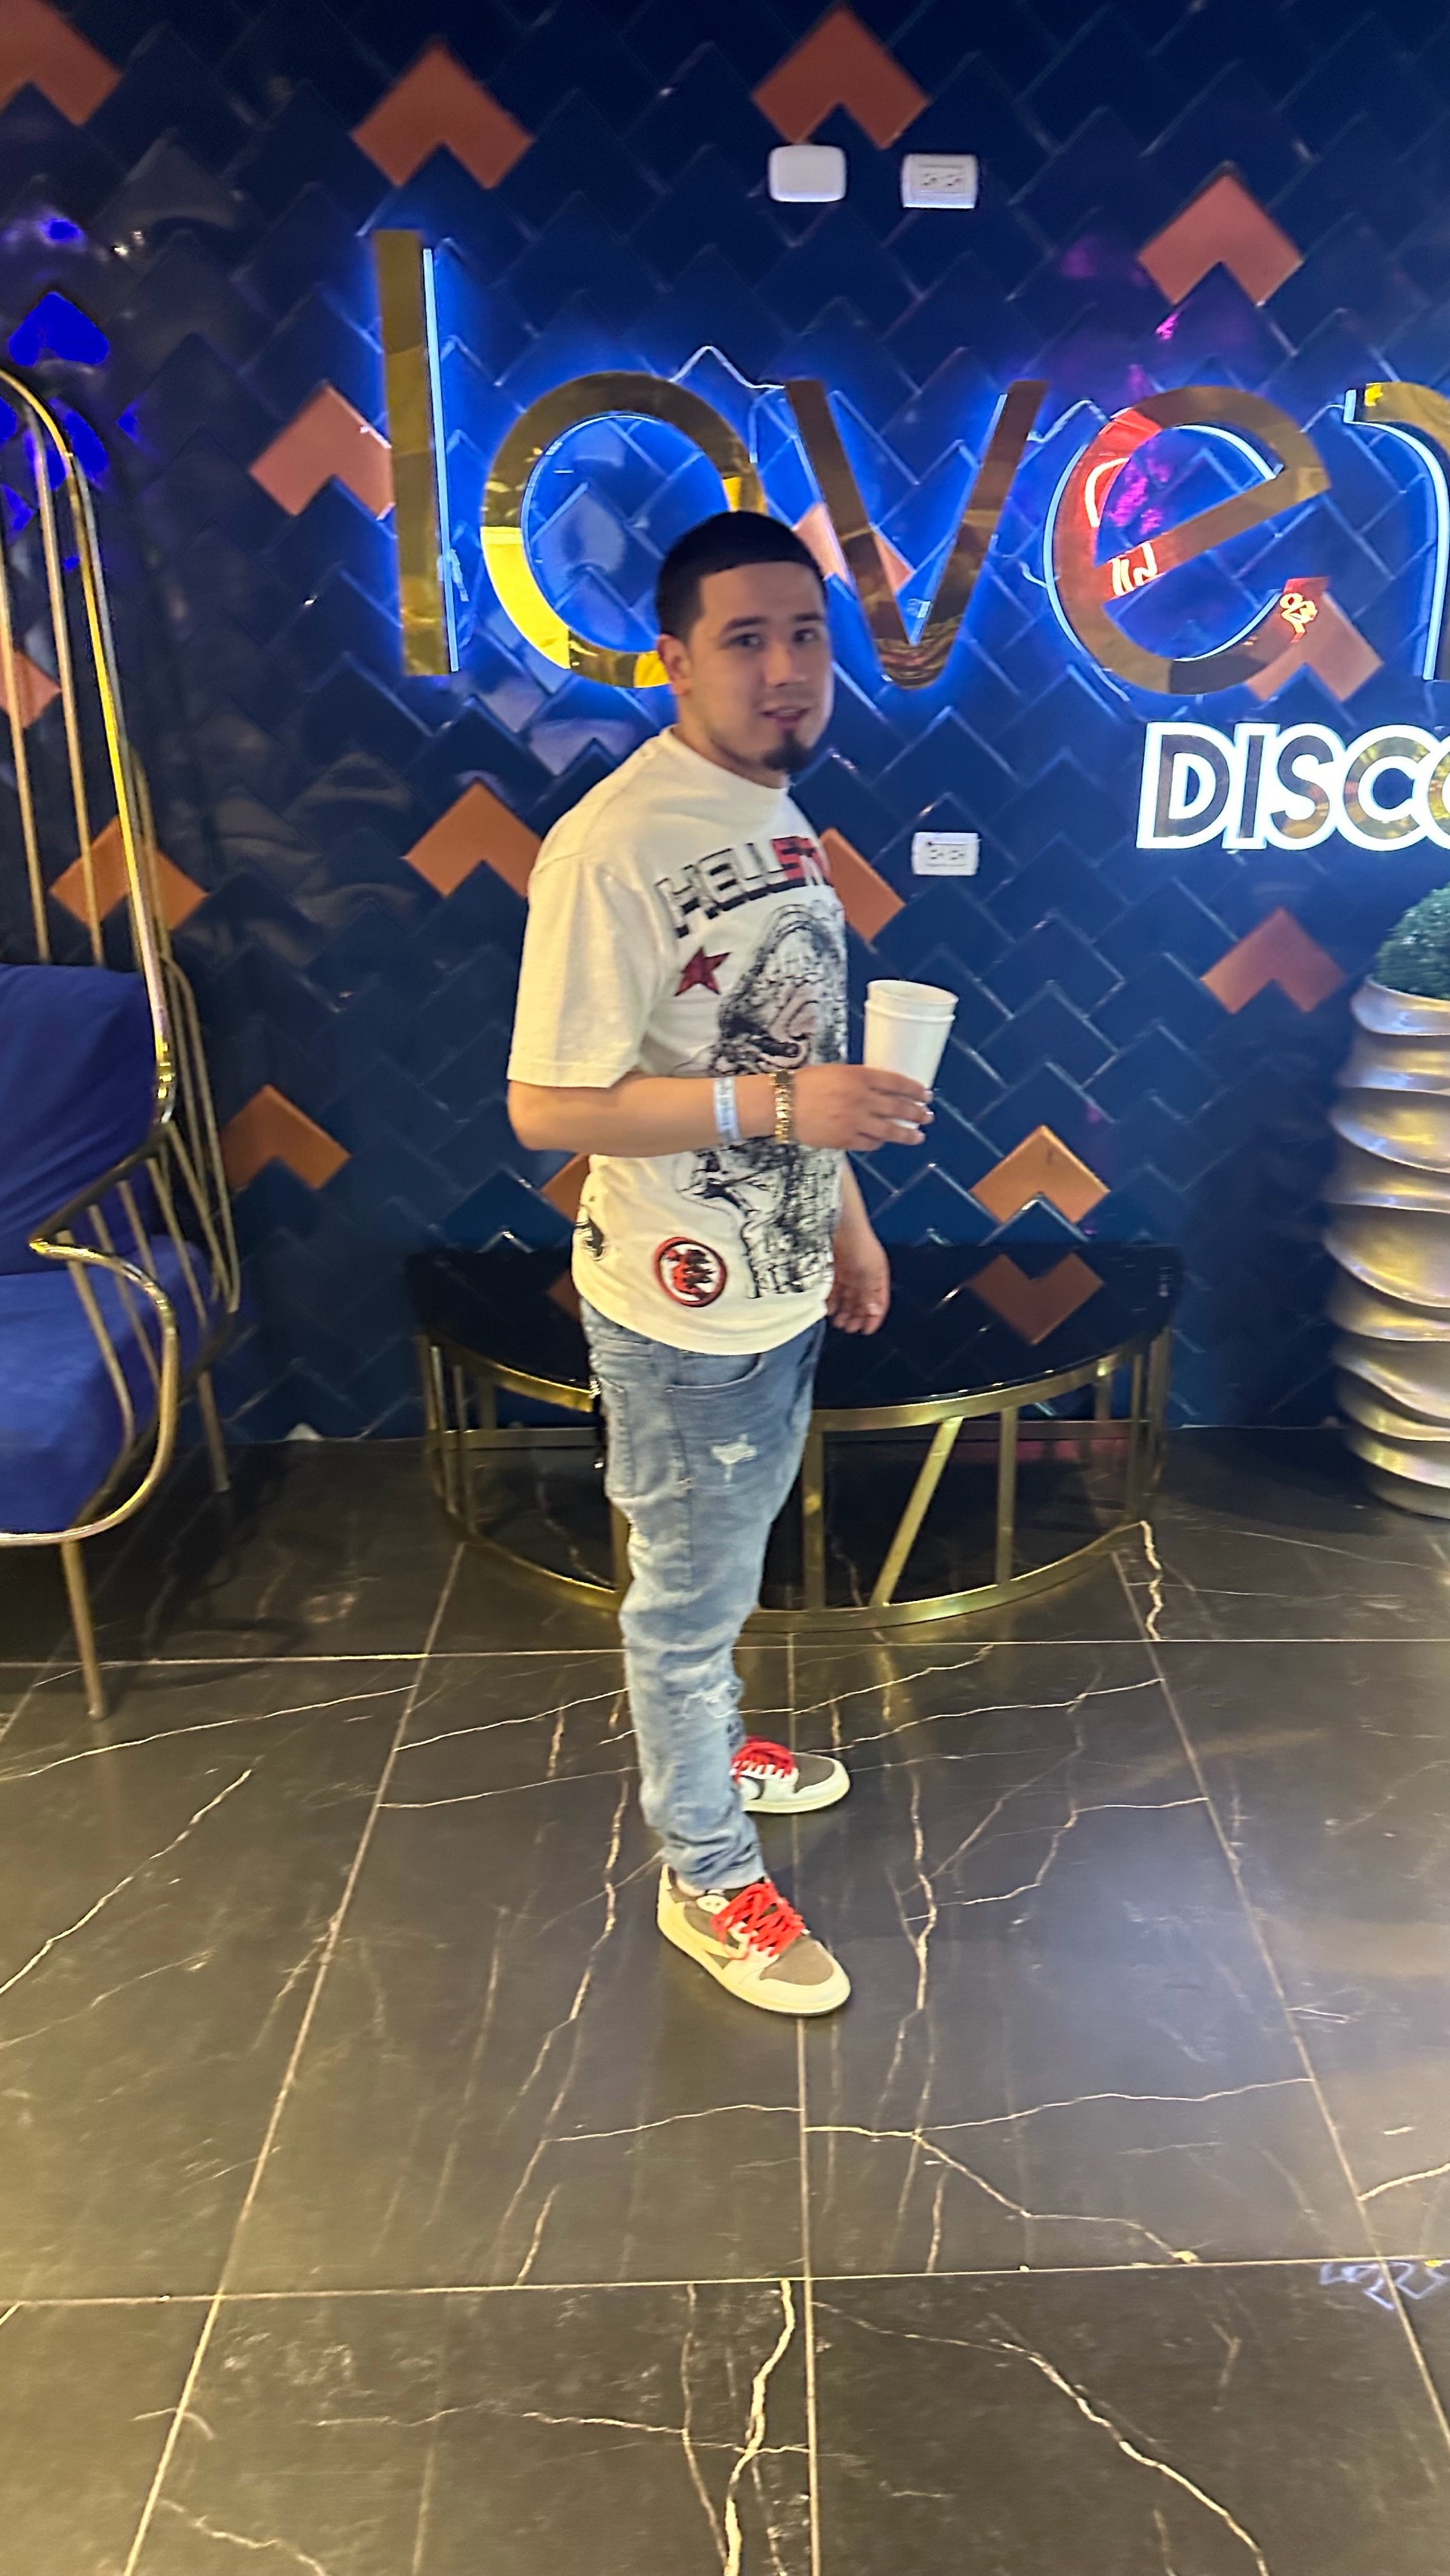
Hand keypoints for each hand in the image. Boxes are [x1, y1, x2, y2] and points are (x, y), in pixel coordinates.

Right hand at [793, 1063, 930, 1149]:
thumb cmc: (804, 1083)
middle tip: (928, 1116)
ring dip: (907, 1134)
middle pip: (898, 1108)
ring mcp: (854, 1121)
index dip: (915, 1090)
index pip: (897, 1082)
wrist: (781, 1103)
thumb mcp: (836, 1071)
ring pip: (889, 1130)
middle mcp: (861, 1099)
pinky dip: (879, 1143)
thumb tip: (880, 1089)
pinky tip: (884, 1142)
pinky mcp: (844, 1139)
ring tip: (918, 1136)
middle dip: (917, 1113)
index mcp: (859, 1076)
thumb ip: (859, 1079)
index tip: (926, 1095)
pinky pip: (869, 1144)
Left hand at [828, 1212, 889, 1332]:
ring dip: (843, 1310)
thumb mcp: (869, 1271)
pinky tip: (827, 1308)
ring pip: (847, 1295)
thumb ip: (870, 1291)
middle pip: (862, 1300)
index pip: (879, 1301)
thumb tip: (874, 1310)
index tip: (867, 1330)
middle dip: (856, 1315)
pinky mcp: (834, 1266)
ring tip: (837, 1322)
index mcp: (878, 1275)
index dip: (874, 1316)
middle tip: (848, 1329)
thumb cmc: (858, 1240)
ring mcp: (849, 1270)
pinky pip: (834, 1287)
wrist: (839, 1219)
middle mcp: (864, 1273)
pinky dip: (831, 1298)